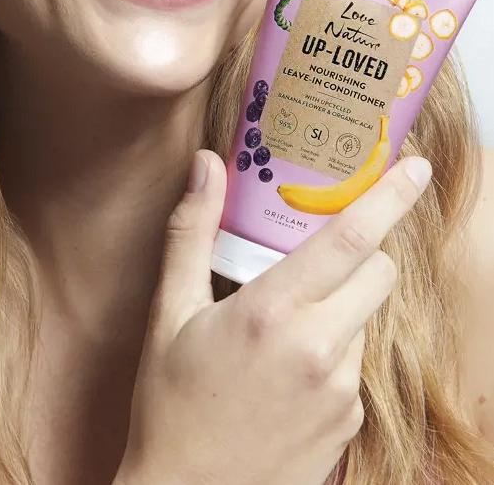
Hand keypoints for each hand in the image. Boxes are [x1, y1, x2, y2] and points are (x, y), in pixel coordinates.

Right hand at [115, 150, 431, 484]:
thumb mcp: (171, 312)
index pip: (350, 238)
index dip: (389, 195)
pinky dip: (334, 349)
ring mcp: (341, 390)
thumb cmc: (172, 402)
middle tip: (316, 257)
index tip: (416, 166)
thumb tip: (205, 165)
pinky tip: (289, 369)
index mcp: (273, 312)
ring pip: (366, 317)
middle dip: (362, 252)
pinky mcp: (350, 421)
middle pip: (379, 272)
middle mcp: (318, 348)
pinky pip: (356, 362)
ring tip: (285, 326)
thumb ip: (191, 231)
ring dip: (341, 305)